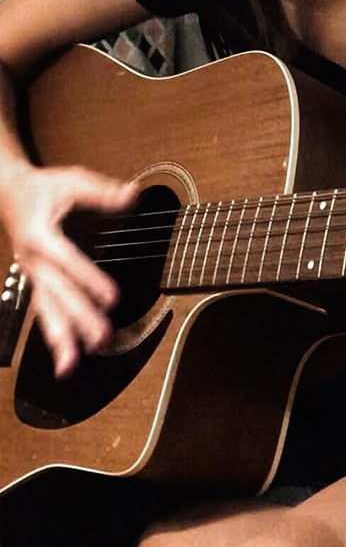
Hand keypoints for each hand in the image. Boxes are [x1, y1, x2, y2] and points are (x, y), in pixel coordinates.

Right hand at [0, 164, 136, 377]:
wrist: (7, 191)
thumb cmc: (43, 187)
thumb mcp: (72, 181)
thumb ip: (101, 192)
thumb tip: (131, 195)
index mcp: (41, 235)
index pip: (68, 262)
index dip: (89, 279)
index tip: (112, 298)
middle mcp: (33, 260)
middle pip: (56, 294)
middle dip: (78, 318)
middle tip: (101, 337)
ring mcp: (32, 274)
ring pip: (45, 310)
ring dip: (60, 337)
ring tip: (72, 365)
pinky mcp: (37, 281)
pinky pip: (45, 311)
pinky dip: (55, 334)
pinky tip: (66, 358)